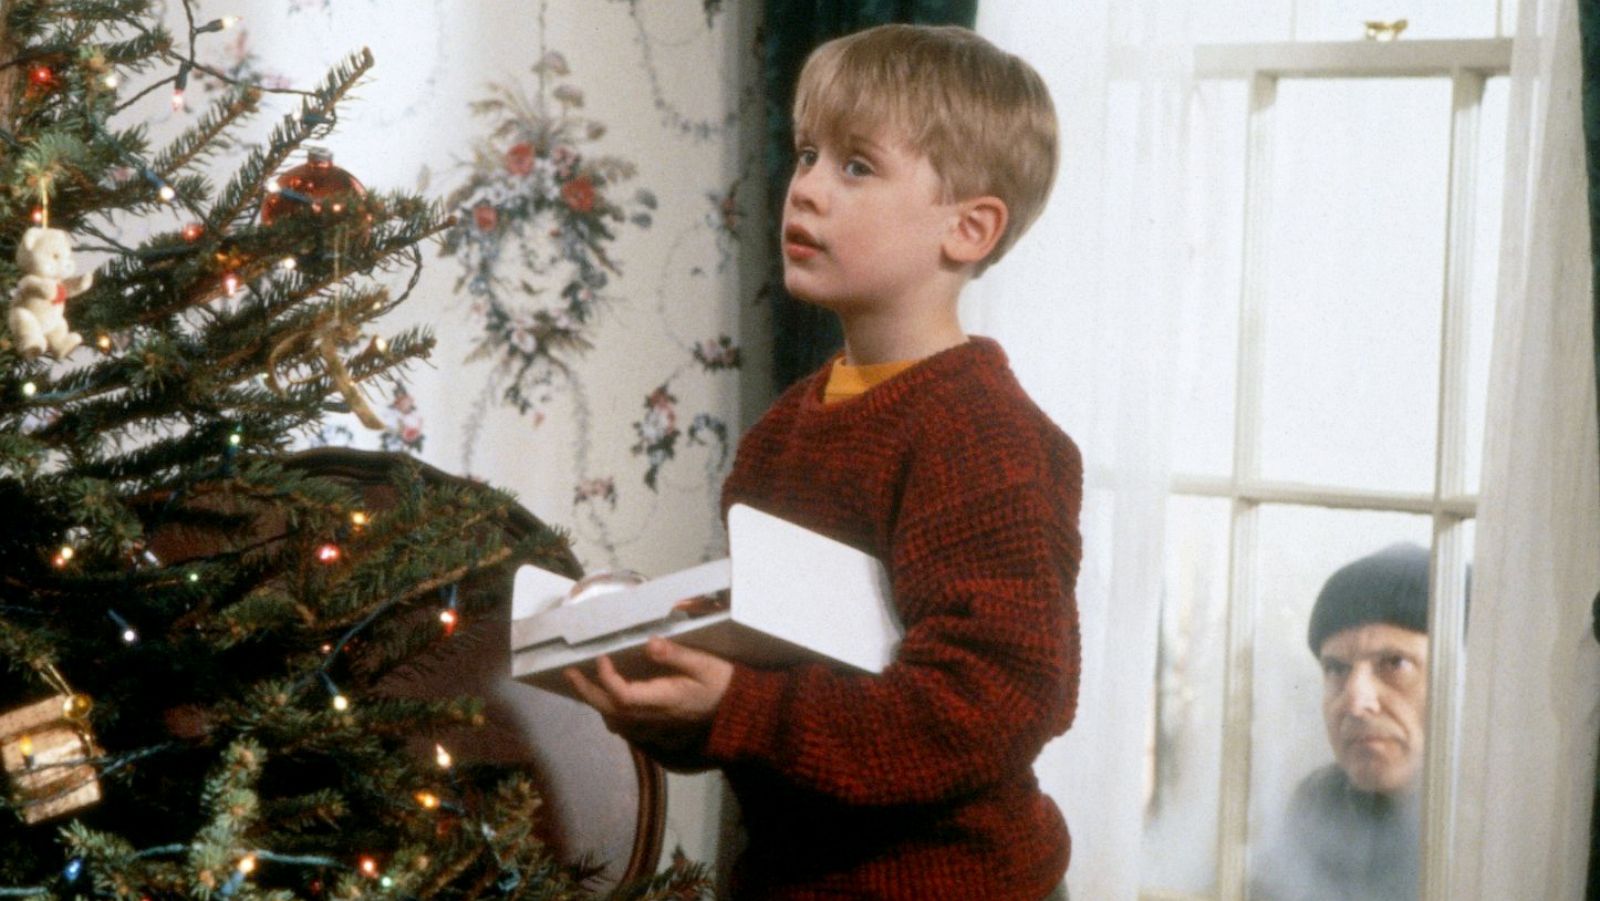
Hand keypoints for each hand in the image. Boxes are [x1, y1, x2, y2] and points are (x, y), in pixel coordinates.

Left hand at [564, 637, 733, 734]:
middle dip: (588, 691)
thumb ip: (676, 655)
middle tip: (569, 672)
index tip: (601, 656)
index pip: (624, 696)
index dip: (607, 678)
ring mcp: (654, 726)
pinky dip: (609, 713)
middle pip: (611, 710)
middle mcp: (654, 717)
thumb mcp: (704, 664)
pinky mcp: (656, 728)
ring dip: (595, 702)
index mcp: (664, 699)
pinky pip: (625, 726)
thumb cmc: (721, 683)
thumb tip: (649, 643)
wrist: (736, 712)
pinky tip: (605, 701)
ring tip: (581, 683)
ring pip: (615, 719)